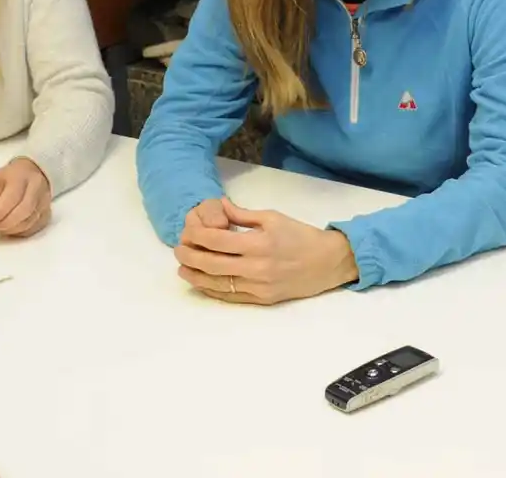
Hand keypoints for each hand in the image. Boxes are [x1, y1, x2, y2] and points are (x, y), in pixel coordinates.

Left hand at [0, 157, 51, 236]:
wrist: (32, 174)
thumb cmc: (10, 178)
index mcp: (21, 177)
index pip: (11, 199)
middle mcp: (36, 188)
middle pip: (23, 212)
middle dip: (4, 223)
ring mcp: (44, 202)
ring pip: (28, 223)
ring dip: (10, 229)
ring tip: (0, 225)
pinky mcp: (47, 214)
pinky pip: (33, 229)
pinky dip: (19, 232)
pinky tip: (11, 227)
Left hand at [174, 198, 358, 304]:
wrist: (327, 262)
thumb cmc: (300, 235)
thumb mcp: (273, 217)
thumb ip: (243, 215)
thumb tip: (219, 207)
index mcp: (259, 243)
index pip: (218, 241)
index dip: (198, 237)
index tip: (187, 232)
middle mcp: (256, 267)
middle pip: (212, 264)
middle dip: (190, 257)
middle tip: (178, 251)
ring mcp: (258, 286)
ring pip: (218, 284)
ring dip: (196, 276)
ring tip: (182, 269)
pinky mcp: (261, 299)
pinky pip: (230, 296)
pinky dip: (212, 290)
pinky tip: (202, 283)